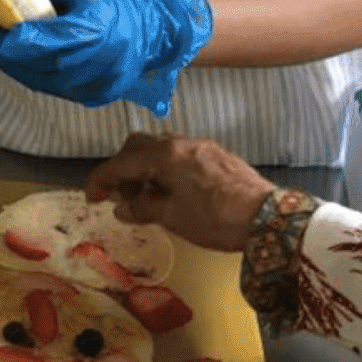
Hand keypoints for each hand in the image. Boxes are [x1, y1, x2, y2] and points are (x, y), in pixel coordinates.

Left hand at [0, 0, 212, 114]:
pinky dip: (33, 77)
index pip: (63, 36)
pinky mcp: (100, 95)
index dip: (30, 40)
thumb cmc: (105, 0)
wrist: (148, 28)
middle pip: (52, 63)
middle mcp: (109, 56)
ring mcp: (106, 80)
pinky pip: (57, 91)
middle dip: (12, 55)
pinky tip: (19, 63)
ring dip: (17, 68)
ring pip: (50, 82)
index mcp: (103, 22)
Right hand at [85, 133, 276, 252]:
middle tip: (121, 194)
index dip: (100, 180)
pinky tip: (174, 189)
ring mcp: (200, 145)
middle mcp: (178, 142)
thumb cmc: (214, 219)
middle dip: (122, 168)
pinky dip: (166, 167)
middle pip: (136, 146)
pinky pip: (180, 153)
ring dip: (145, 166)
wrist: (269, 219)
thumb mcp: (172, 217)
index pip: (120, 163)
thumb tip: (120, 207)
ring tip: (148, 194)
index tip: (92, 199)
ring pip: (159, 146)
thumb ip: (141, 208)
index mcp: (163, 156)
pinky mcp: (217, 153)